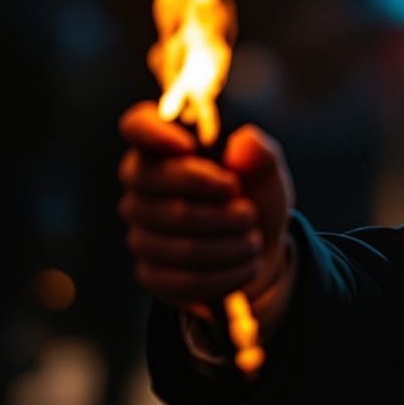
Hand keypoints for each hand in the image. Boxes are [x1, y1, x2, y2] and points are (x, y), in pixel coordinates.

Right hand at [116, 102, 294, 321]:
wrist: (259, 248)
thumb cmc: (254, 197)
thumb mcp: (267, 173)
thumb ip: (260, 153)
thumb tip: (244, 143)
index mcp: (165, 148)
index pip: (136, 125)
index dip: (153, 132)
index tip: (188, 145)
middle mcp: (142, 187)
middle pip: (155, 183)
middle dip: (214, 200)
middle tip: (248, 210)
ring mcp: (141, 231)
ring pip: (175, 237)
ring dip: (230, 243)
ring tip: (253, 239)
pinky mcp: (151, 273)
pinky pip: (184, 279)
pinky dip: (227, 275)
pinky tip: (247, 265)